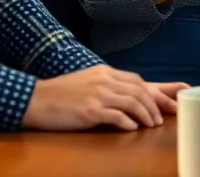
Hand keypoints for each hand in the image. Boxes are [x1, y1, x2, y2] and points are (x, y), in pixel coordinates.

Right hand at [22, 65, 185, 131]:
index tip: (163, 102)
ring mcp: (98, 95)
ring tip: (151, 125)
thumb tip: (126, 95)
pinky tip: (133, 128)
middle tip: (160, 118)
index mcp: (105, 72)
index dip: (153, 92)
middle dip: (154, 105)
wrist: (36, 99)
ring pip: (132, 103)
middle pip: (139, 91)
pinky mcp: (90, 110)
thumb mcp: (87, 80)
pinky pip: (117, 116)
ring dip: (146, 115)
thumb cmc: (60, 93)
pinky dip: (129, 122)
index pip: (137, 80)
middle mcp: (104, 80)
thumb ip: (107, 84)